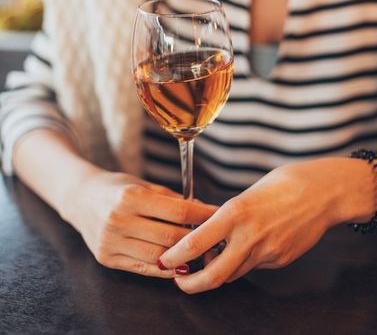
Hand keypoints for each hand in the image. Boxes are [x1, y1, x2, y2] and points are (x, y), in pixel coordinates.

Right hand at [66, 170, 217, 277]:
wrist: (80, 199)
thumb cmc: (116, 188)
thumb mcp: (142, 185)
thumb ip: (171, 199)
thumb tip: (202, 209)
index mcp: (131, 197)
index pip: (178, 210)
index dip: (203, 214)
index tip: (218, 215)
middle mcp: (119, 220)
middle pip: (171, 236)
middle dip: (197, 238)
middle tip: (214, 237)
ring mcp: (110, 242)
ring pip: (159, 256)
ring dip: (183, 257)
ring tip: (200, 253)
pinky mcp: (106, 258)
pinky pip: (142, 268)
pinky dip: (164, 269)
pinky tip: (178, 265)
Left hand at [158, 158, 376, 292]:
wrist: (322, 192)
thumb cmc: (281, 185)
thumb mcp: (246, 195)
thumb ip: (226, 218)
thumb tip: (207, 235)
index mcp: (236, 213)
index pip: (195, 243)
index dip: (175, 257)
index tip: (164, 261)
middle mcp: (250, 236)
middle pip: (213, 275)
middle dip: (190, 284)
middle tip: (179, 282)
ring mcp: (268, 251)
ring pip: (233, 273)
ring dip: (216, 272)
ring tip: (210, 259)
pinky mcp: (281, 260)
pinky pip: (254, 267)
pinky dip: (242, 262)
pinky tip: (248, 246)